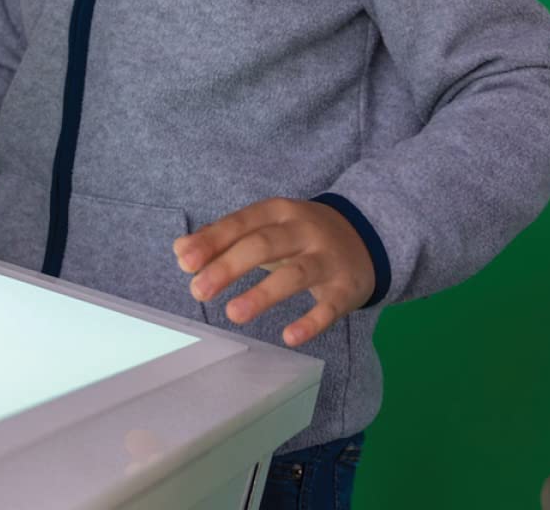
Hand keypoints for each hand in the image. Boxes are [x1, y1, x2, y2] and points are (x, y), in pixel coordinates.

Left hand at [173, 198, 373, 346]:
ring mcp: (328, 259)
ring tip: (233, 314)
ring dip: (263, 294)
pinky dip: (311, 321)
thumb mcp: (266, 227)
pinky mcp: (347, 288)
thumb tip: (181, 251)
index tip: (185, 262)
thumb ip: (223, 237)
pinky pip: (330, 306)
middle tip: (198, 290)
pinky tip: (289, 337)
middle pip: (264, 244)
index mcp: (279, 212)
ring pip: (295, 274)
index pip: (242, 222)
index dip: (213, 240)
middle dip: (229, 266)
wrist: (369, 235)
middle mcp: (304, 230)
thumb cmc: (300, 235)